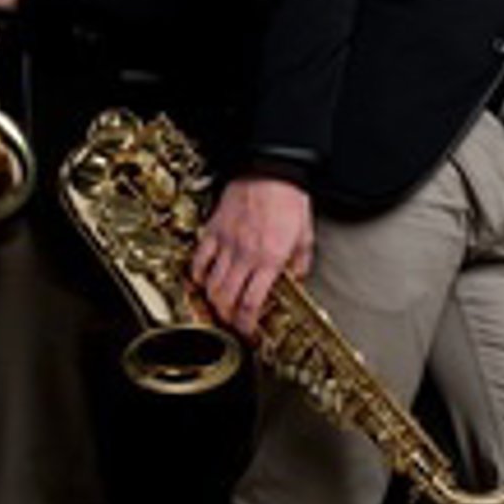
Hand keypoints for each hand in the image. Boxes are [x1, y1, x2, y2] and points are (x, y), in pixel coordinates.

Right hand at [193, 177, 313, 336]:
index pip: (251, 304)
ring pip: (210, 284)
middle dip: (227, 320)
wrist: (272, 169)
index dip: (247, 326)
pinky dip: (197, 275)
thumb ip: (300, 263)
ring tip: (218, 307)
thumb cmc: (290, 198)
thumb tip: (296, 281)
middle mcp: (245, 255)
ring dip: (212, 301)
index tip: (249, 334)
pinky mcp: (213, 230)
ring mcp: (226, 243)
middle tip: (232, 325)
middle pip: (226, 300)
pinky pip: (198, 259)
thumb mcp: (305, 235)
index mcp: (270, 259)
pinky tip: (202, 281)